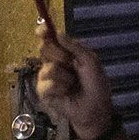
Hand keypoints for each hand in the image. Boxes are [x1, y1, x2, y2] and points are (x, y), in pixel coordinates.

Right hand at [32, 22, 115, 138]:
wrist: (95, 108)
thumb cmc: (95, 84)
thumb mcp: (90, 61)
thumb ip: (75, 46)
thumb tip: (58, 33)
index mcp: (65, 53)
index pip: (49, 38)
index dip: (44, 32)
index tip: (43, 30)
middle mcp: (53, 62)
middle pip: (44, 49)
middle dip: (59, 55)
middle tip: (71, 64)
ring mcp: (47, 77)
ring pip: (47, 69)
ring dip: (64, 77)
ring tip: (72, 84)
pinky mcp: (43, 92)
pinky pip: (45, 85)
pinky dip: (59, 88)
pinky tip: (66, 93)